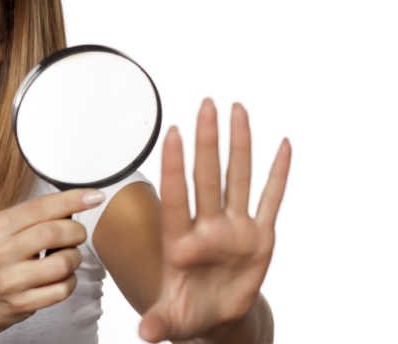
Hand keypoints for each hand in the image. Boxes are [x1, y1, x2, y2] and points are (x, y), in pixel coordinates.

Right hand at [0, 187, 105, 338]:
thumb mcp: (2, 231)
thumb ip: (33, 216)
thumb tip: (76, 200)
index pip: (40, 207)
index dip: (72, 200)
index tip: (95, 196)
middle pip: (54, 232)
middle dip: (77, 231)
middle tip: (78, 234)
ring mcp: (9, 280)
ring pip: (63, 262)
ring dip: (74, 258)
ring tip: (67, 257)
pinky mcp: (21, 304)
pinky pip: (62, 289)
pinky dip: (69, 280)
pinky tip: (60, 278)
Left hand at [138, 98, 291, 341]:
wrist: (216, 315)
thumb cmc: (189, 313)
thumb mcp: (173, 321)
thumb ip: (160, 323)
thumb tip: (144, 335)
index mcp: (180, 242)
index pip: (176, 196)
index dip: (175, 166)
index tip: (173, 133)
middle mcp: (208, 226)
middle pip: (207, 176)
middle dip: (207, 141)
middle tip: (206, 104)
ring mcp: (235, 227)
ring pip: (237, 177)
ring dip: (239, 144)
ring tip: (237, 109)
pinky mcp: (260, 235)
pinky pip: (271, 199)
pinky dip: (278, 174)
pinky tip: (282, 145)